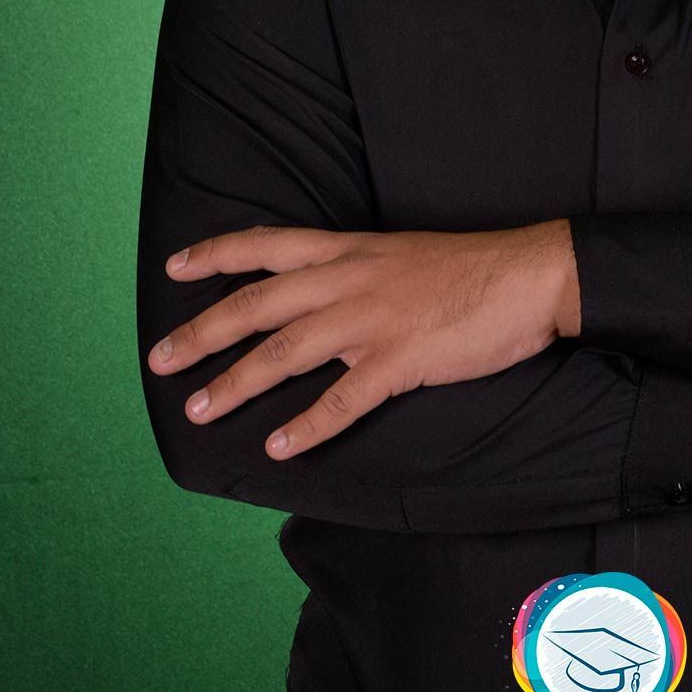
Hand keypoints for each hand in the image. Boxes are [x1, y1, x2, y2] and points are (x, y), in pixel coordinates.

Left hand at [146, 219, 577, 460]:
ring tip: (200, 409)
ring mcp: (374, 320)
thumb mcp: (402, 253)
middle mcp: (350, 280)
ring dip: (237, 382)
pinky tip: (279, 447)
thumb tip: (323, 296)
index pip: (268, 244)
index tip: (175, 267)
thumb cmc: (472, 267)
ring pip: (286, 350)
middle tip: (160, 358)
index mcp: (351, 250)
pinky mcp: (402, 359)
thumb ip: (358, 272)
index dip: (217, 254)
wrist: (532, 275)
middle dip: (204, 330)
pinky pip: (343, 398)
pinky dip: (308, 425)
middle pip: (259, 302)